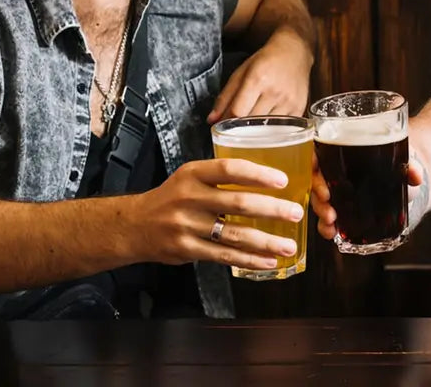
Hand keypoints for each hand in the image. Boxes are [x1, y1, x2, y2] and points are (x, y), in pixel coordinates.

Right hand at [130, 158, 304, 271]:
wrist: (134, 225)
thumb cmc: (171, 197)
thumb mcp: (189, 176)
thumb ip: (220, 178)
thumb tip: (265, 180)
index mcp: (193, 173)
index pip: (229, 169)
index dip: (258, 174)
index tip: (283, 181)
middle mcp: (190, 198)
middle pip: (237, 203)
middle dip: (271, 210)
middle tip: (296, 212)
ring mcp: (187, 226)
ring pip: (234, 234)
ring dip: (266, 241)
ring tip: (288, 245)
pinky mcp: (187, 250)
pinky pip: (224, 255)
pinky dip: (248, 259)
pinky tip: (267, 260)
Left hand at [208, 30, 311, 121]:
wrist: (295, 51)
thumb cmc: (266, 60)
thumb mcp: (242, 71)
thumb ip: (225, 96)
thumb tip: (212, 120)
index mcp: (257, 79)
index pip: (238, 111)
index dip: (227, 122)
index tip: (223, 125)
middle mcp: (274, 91)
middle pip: (251, 123)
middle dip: (240, 127)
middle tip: (236, 125)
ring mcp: (289, 101)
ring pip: (266, 129)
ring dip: (256, 131)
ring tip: (252, 123)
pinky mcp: (299, 108)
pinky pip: (281, 129)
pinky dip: (271, 129)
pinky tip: (268, 122)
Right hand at [310, 154, 424, 240]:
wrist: (405, 185)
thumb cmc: (398, 166)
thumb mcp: (405, 161)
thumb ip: (411, 167)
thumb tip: (416, 176)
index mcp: (344, 153)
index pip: (319, 151)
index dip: (312, 160)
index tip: (316, 168)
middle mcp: (335, 172)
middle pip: (316, 178)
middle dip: (318, 191)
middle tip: (327, 200)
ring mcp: (337, 193)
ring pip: (319, 200)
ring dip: (321, 211)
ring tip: (331, 220)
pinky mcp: (342, 212)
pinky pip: (327, 220)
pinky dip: (326, 227)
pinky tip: (331, 232)